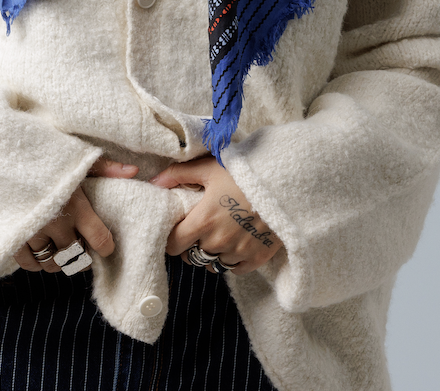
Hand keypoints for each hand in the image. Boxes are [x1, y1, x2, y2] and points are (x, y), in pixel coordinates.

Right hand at [15, 159, 137, 272]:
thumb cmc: (44, 156)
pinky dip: (37, 262)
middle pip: (75, 256)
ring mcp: (32, 232)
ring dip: (59, 260)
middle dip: (81, 256)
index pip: (99, 240)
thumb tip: (133, 171)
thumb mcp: (75, 158)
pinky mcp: (12, 237)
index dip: (105, 247)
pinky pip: (29, 264)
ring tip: (60, 248)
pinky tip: (40, 249)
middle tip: (81, 248)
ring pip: (53, 263)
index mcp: (76, 205)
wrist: (4, 154)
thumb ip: (104, 167)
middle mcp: (55, 222)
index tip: (105, 246)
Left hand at [153, 155, 282, 275]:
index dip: (173, 239)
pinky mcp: (256, 259)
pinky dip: (233, 260)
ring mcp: (237, 253)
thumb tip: (154, 181)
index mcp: (202, 221)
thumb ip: (179, 174)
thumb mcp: (210, 168)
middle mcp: (217, 242)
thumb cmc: (244, 174)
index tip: (179, 230)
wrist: (285, 183)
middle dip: (192, 246)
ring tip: (220, 236)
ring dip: (213, 254)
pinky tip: (238, 243)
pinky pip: (235, 270)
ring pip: (213, 265)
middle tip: (200, 231)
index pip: (173, 245)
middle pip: (192, 257)